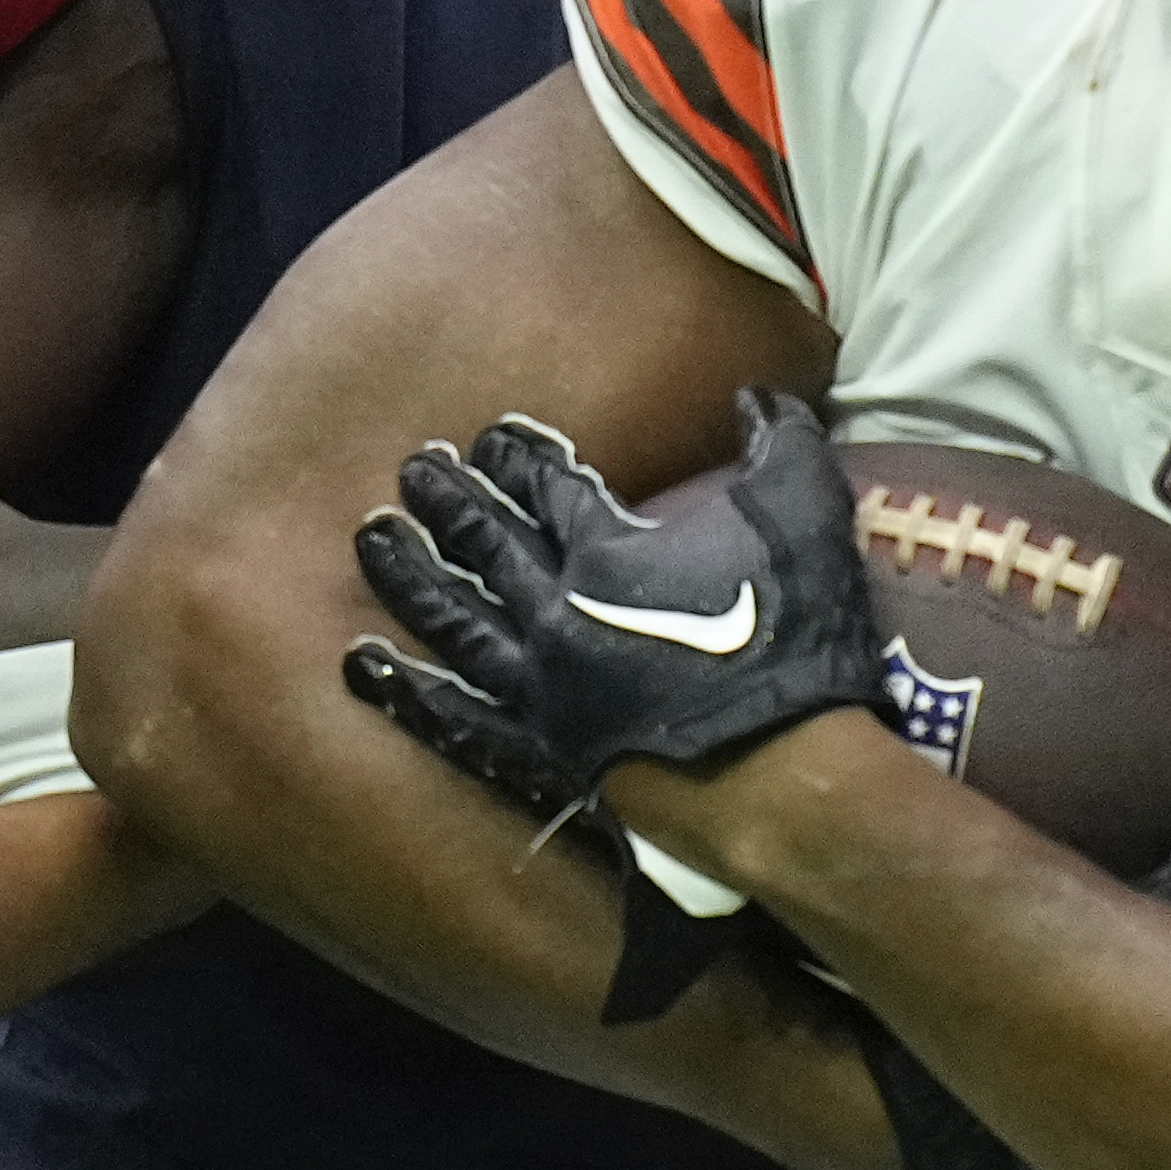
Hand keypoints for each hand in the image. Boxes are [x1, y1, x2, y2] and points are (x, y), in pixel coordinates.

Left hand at [351, 393, 883, 790]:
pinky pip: (456, 716)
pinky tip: (366, 667)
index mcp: (608, 551)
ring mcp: (539, 685)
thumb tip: (758, 394)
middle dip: (447, 499)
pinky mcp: (540, 750)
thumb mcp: (804, 514)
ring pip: (452, 619)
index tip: (492, 437)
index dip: (518, 457)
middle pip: (485, 542)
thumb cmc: (791, 638)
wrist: (777, 774)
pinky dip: (408, 689)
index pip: (548, 487)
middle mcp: (555, 610)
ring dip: (408, 576)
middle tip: (412, 469)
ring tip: (371, 540)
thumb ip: (780, 441)